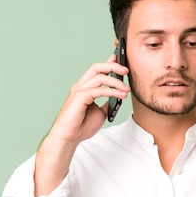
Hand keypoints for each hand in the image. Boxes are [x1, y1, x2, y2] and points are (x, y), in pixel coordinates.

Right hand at [34, 54, 129, 196]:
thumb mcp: (101, 112)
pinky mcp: (79, 97)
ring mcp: (79, 90)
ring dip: (116, 81)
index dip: (109, 62)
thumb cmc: (81, 126)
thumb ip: (108, 102)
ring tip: (126, 88)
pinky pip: (98, 89)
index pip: (97, 70)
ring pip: (99, 77)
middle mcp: (81, 86)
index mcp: (85, 87)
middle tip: (126, 70)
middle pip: (97, 67)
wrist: (69, 138)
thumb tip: (119, 96)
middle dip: (113, 66)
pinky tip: (121, 95)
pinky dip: (112, 91)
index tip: (120, 58)